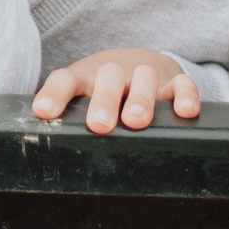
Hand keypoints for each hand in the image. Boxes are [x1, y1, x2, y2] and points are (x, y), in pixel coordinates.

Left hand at [32, 49, 201, 133]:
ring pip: (144, 77)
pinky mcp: (173, 82)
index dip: (54, 95)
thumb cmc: (103, 96)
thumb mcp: (83, 104)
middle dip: (104, 100)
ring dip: (140, 98)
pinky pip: (182, 84)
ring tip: (135, 121)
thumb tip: (49, 165)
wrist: (136, 62)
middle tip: (99, 124)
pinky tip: (184, 112)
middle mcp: (114, 74)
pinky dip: (185, 96)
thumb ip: (69, 126)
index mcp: (85, 80)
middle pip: (108, 77)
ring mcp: (144, 76)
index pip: (66, 80)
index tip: (44, 112)